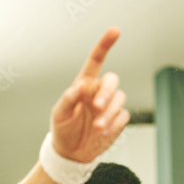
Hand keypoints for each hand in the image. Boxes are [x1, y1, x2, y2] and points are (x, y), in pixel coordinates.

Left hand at [50, 27, 129, 162]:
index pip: (96, 61)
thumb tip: (81, 86)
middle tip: (97, 106)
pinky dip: (114, 124)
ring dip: (109, 112)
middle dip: (107, 92)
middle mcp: (99, 92)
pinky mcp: (117, 120)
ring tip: (97, 127)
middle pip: (112, 81)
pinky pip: (123, 116)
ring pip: (120, 99)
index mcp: (84, 85)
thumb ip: (68, 99)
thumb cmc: (63, 129)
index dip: (105, 45)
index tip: (115, 31)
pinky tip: (102, 133)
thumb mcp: (59, 114)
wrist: (71, 153)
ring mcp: (109, 106)